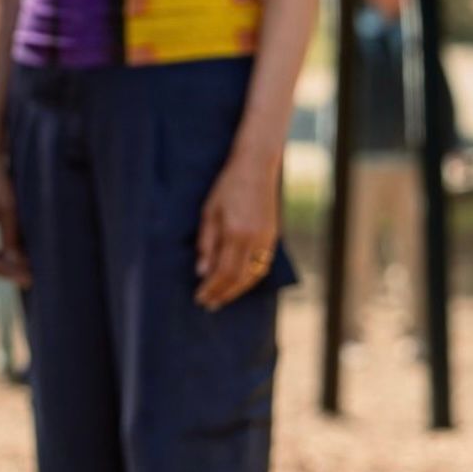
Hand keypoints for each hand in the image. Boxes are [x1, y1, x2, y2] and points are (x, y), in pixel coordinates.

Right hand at [0, 144, 30, 286]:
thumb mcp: (8, 210)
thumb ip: (12, 238)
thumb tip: (20, 264)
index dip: (9, 273)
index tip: (28, 279)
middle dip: (8, 271)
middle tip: (30, 278)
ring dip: (5, 264)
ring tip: (27, 269)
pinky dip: (0, 254)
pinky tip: (17, 256)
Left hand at [193, 150, 280, 309]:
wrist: (256, 167)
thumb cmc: (228, 186)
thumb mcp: (209, 212)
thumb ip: (207, 243)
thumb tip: (202, 272)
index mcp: (237, 233)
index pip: (224, 272)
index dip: (212, 288)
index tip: (200, 297)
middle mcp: (255, 240)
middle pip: (239, 278)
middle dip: (223, 294)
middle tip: (209, 304)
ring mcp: (267, 239)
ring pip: (254, 275)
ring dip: (237, 290)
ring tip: (221, 297)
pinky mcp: (273, 236)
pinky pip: (262, 266)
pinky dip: (250, 278)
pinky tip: (238, 281)